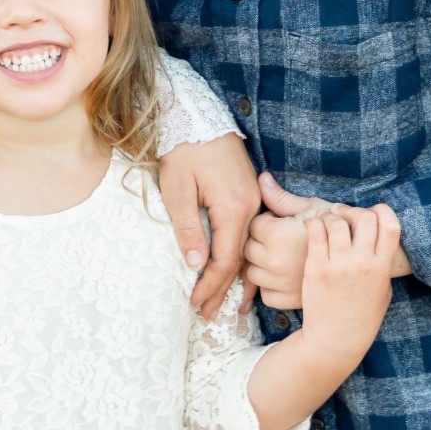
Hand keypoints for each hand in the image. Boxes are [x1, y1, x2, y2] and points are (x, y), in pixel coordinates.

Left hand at [158, 135, 261, 318]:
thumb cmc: (183, 149)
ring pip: (246, 249)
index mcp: (234, 207)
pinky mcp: (249, 195)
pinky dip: (241, 257)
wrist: (197, 115)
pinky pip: (247, 235)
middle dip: (221, 289)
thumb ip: (187, 228)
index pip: (224, 260)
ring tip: (225, 305)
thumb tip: (195, 264)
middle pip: (239, 260)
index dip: (210, 286)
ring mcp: (253, 201)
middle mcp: (250, 207)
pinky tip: (237, 274)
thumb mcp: (177, 188)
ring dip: (234, 278)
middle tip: (206, 314)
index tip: (194, 303)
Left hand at [242, 175, 329, 308]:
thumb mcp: (311, 208)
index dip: (267, 222)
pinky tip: (286, 277)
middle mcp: (275, 262)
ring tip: (284, 258)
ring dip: (263, 266)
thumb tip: (261, 177)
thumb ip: (280, 197)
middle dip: (262, 243)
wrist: (362, 263)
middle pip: (249, 250)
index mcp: (278, 236)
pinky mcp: (288, 302)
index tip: (283, 224)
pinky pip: (266, 295)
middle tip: (283, 241)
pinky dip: (272, 287)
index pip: (254, 226)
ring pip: (253, 274)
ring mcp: (281, 285)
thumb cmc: (338, 231)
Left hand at [298, 204, 401, 367]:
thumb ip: (383, 263)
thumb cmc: (362, 316)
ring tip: (327, 223)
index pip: (391, 225)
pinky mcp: (316, 268)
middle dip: (354, 210)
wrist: (337, 339)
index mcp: (382, 268)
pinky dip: (314, 223)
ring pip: (336, 220)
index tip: (372, 213)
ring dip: (331, 216)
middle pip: (364, 217)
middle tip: (344, 216)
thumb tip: (380, 237)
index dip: (383, 211)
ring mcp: (338, 265)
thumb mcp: (383, 290)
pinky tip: (314, 229)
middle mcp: (362, 264)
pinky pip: (315, 231)